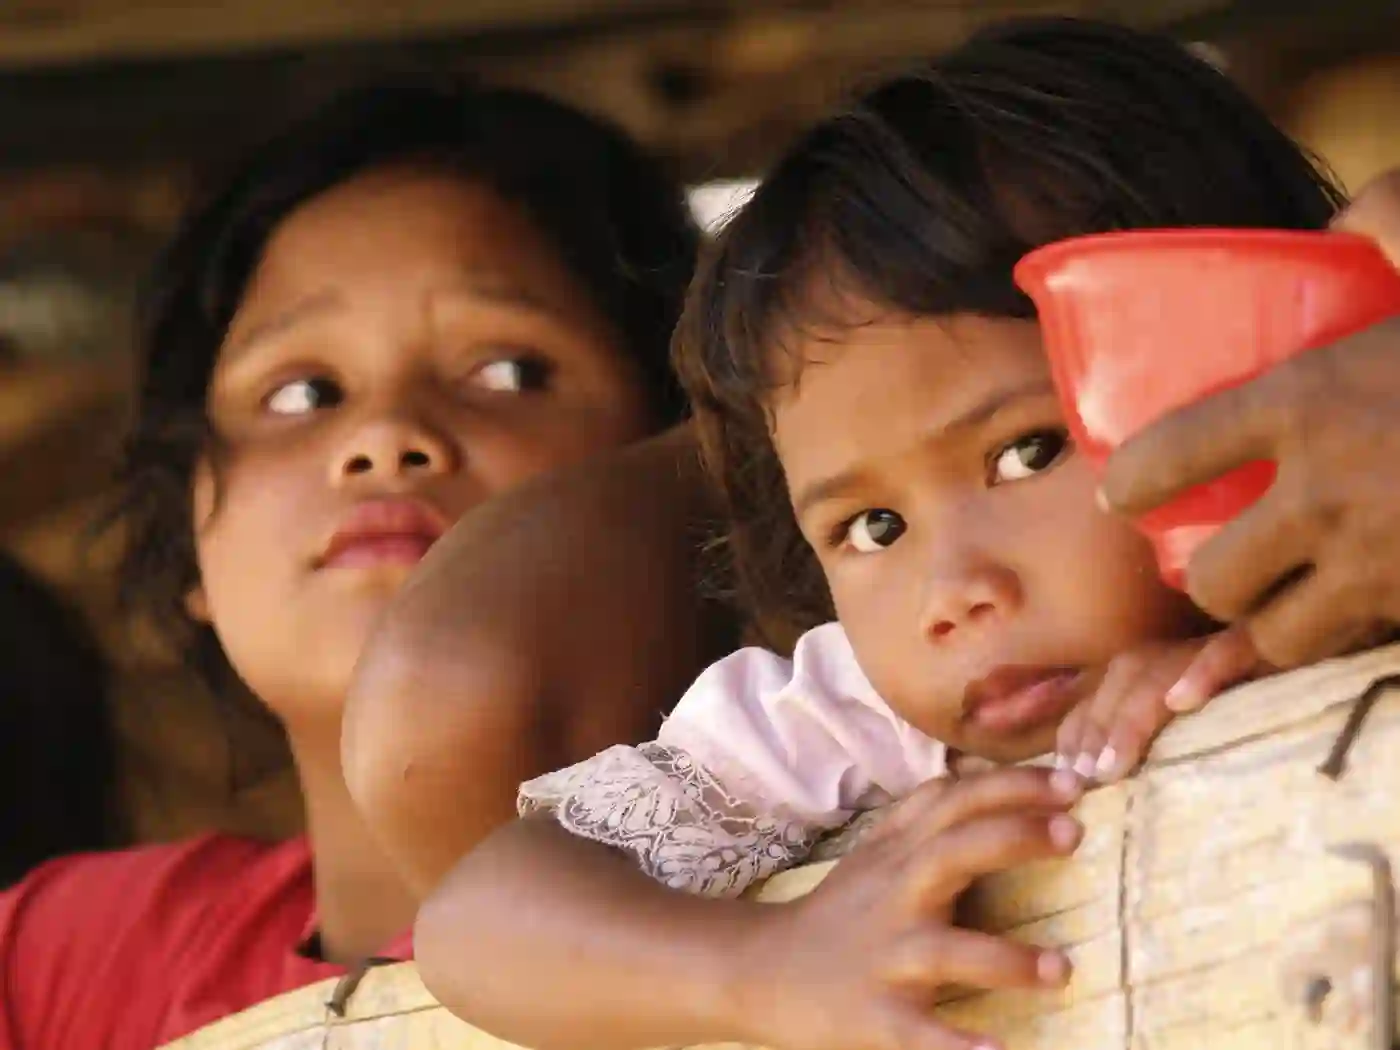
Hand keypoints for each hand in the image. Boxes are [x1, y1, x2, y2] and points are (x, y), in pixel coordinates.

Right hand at [747, 768, 1083, 1049]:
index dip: (1012, 786)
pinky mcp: (877, 1016)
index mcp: (901, 854)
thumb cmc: (841, 910)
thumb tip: (977, 771)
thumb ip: (922, 812)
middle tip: (1074, 835)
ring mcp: (887, 956)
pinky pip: (921, 1034)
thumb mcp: (877, 851)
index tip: (1072, 783)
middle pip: (952, 853)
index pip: (956, 802)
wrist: (767, 972)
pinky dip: (957, 1046)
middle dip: (1012, 839)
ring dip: (1005, 959)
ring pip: (946, 952)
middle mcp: (896, 896)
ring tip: (1061, 970)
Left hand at [1054, 628, 1259, 783]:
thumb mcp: (1186, 736)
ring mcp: (1214, 644)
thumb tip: (1095, 786)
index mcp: (1152, 671)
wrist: (1309, 676)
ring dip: (1132, 713)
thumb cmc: (1240, 719)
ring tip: (1116, 760)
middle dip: (1097, 727)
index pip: (1098, 692)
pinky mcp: (1259, 642)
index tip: (1066, 776)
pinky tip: (1185, 701)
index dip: (1077, 731)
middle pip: (1122, 676)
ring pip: (1161, 665)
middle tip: (1088, 778)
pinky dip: (1204, 671)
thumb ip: (1144, 747)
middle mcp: (1176, 652)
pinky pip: (1229, 649)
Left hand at [1099, 169, 1399, 669]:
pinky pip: (1360, 649)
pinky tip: (1357, 608)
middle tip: (1222, 561)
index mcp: (1310, 400)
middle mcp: (1328, 494)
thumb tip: (1349, 216)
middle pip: (1216, 579)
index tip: (1122, 492)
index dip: (1134, 482)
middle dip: (1210, 581)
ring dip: (1274, 622)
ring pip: (1281, 634)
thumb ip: (1393, 220)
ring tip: (1284, 596)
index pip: (1172, 453)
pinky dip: (1349, 636)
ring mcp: (1382, 562)